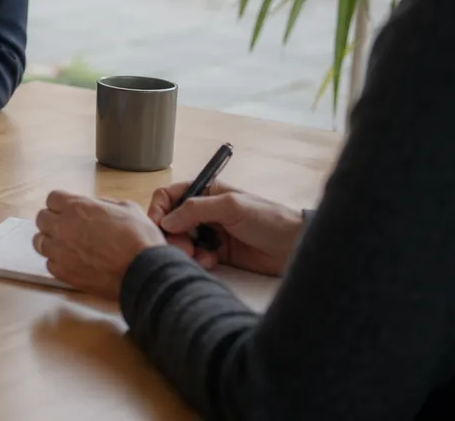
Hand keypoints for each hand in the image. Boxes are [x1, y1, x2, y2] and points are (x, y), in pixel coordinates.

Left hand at [32, 191, 165, 300]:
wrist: (143, 272)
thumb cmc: (139, 239)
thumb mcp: (127, 208)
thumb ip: (105, 203)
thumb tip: (95, 205)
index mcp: (77, 207)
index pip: (52, 198)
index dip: (61, 204)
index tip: (69, 210)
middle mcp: (62, 226)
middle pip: (41, 218)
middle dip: (53, 221)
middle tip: (67, 228)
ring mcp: (60, 251)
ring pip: (39, 242)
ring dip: (51, 241)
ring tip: (67, 246)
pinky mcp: (62, 272)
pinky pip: (49, 264)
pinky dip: (58, 263)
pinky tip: (72, 263)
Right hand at [147, 181, 303, 275]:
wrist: (295, 246)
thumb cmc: (267, 218)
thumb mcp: (231, 206)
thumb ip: (195, 209)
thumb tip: (165, 221)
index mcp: (205, 192)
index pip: (169, 196)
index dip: (159, 210)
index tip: (159, 228)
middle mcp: (203, 211)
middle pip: (171, 222)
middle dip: (172, 235)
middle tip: (183, 248)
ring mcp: (209, 233)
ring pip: (181, 241)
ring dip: (185, 250)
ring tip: (200, 256)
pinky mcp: (217, 253)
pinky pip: (196, 257)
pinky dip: (198, 260)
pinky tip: (211, 262)